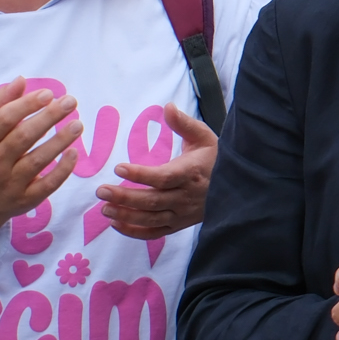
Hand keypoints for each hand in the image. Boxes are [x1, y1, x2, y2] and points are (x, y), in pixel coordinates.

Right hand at [0, 77, 83, 239]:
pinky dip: (62, 170)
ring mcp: (11, 182)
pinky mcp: (26, 199)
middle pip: (23, 137)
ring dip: (60, 141)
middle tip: (70, 102)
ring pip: (38, 159)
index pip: (4, 120)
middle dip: (48, 117)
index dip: (26, 105)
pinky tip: (74, 154)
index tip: (48, 93)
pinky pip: (48, 184)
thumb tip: (20, 80)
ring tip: (77, 124)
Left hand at [96, 105, 216, 239]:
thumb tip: (167, 106)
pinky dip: (135, 232)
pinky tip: (116, 224)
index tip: (119, 168)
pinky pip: (155, 232)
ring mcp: (183, 214)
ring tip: (104, 208)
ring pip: (151, 218)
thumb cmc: (216, 158)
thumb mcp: (204, 137)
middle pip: (152, 200)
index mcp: (192, 173)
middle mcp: (187, 197)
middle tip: (101, 191)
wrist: (237, 186)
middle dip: (124, 197)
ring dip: (126, 215)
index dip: (140, 175)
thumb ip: (184, 123)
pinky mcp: (180, 225)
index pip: (164, 177)